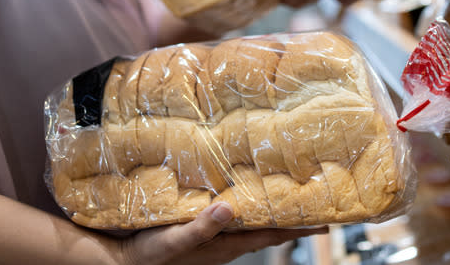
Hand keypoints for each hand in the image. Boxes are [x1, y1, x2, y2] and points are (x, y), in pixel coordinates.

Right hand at [120, 203, 327, 264]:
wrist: (123, 259)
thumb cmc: (150, 253)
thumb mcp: (175, 240)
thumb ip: (201, 227)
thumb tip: (231, 208)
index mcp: (227, 244)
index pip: (272, 235)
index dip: (299, 229)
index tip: (326, 223)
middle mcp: (227, 240)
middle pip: (268, 227)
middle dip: (292, 216)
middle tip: (316, 200)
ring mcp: (216, 235)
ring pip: (252, 220)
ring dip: (270, 208)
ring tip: (289, 191)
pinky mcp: (203, 227)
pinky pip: (233, 215)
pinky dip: (246, 204)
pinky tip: (244, 190)